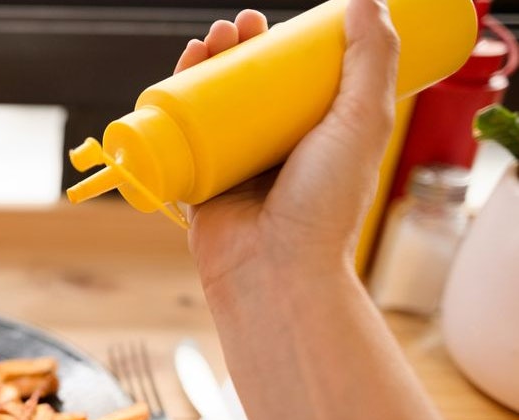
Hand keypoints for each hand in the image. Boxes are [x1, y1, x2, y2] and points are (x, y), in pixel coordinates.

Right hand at [180, 0, 399, 294]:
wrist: (276, 270)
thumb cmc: (325, 206)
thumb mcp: (362, 121)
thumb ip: (371, 61)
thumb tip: (369, 0)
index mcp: (317, 137)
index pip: (294, 80)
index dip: (278, 46)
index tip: (270, 24)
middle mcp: (274, 151)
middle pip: (248, 86)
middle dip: (236, 49)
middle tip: (235, 28)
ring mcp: (235, 167)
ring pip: (210, 107)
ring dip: (202, 68)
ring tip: (206, 42)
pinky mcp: (198, 185)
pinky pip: (178, 141)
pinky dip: (171, 107)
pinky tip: (174, 80)